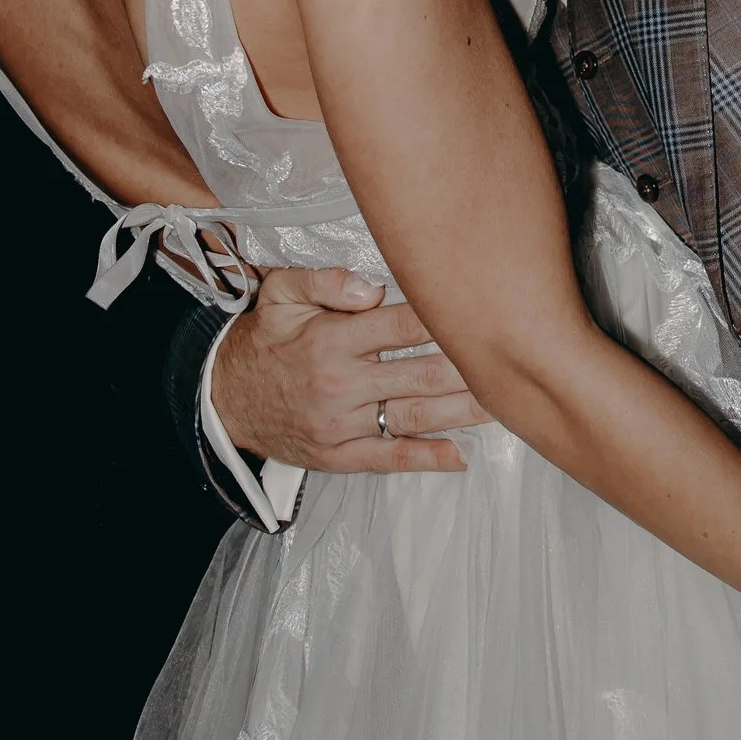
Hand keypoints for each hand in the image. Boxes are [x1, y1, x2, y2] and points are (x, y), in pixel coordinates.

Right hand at [210, 267, 490, 472]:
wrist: (224, 399)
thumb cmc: (265, 338)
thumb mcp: (280, 293)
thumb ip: (326, 280)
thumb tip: (374, 287)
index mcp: (331, 339)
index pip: (403, 324)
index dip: (447, 317)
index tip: (486, 310)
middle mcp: (340, 384)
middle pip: (421, 373)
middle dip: (471, 367)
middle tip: (516, 359)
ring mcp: (342, 425)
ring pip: (414, 416)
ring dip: (464, 411)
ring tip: (506, 403)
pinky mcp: (340, 457)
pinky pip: (390, 459)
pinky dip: (428, 458)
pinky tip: (461, 455)